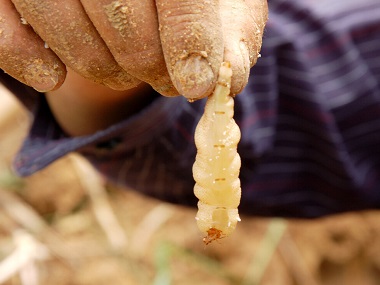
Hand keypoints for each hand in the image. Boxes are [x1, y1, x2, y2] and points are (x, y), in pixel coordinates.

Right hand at [1, 0, 266, 98]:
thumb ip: (231, 33)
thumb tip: (223, 80)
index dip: (188, 40)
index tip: (197, 85)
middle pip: (120, 12)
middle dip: (147, 63)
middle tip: (164, 79)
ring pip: (64, 23)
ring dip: (103, 68)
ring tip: (126, 71)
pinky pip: (2, 30)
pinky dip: (29, 60)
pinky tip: (55, 74)